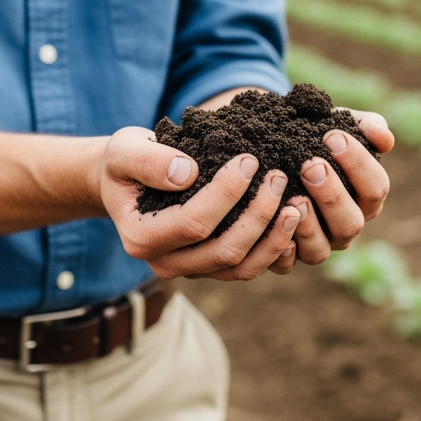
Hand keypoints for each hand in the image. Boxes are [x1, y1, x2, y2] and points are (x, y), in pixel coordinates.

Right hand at [98, 127, 299, 280]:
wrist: (124, 182)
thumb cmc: (125, 162)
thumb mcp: (125, 150)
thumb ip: (149, 160)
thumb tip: (188, 173)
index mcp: (141, 237)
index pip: (194, 222)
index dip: (227, 193)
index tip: (249, 160)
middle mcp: (164, 263)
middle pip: (223, 250)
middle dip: (257, 214)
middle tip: (278, 177)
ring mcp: (189, 270)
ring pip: (240, 267)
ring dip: (273, 238)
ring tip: (295, 204)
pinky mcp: (209, 267)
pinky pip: (245, 268)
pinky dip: (272, 250)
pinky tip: (291, 223)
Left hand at [268, 109, 394, 274]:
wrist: (272, 148)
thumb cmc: (312, 137)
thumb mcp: (337, 124)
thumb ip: (364, 126)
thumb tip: (385, 139)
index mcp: (365, 199)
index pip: (375, 188)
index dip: (358, 164)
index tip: (332, 136)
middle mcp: (344, 227)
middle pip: (351, 223)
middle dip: (331, 195)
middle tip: (310, 165)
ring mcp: (316, 246)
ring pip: (320, 250)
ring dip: (307, 225)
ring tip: (292, 195)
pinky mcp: (285, 258)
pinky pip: (285, 264)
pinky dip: (279, 249)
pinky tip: (271, 223)